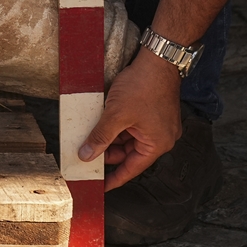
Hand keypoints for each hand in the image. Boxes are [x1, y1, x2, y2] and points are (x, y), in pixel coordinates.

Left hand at [78, 50, 183, 190]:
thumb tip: (86, 156)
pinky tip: (100, 124)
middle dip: (108, 154)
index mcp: (157, 144)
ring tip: (89, 138)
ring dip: (110, 139)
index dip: (114, 178)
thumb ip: (101, 137)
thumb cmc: (142, 87)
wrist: (157, 60)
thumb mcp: (116, 115)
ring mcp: (157, 125)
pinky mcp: (152, 113)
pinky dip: (116, 127)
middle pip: (129, 153)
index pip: (132, 169)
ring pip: (128, 139)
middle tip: (85, 157)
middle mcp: (161, 138)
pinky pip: (131, 127)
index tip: (100, 186)